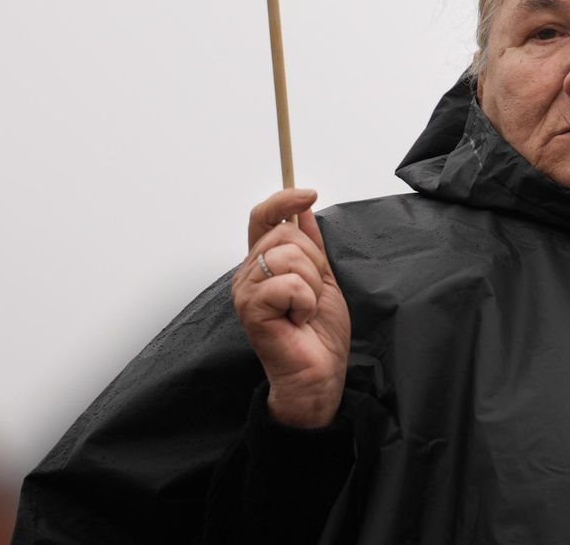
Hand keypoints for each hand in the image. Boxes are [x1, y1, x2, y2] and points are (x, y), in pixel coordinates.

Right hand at [232, 188, 350, 427]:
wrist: (319, 375)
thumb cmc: (319, 335)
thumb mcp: (323, 278)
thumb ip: (312, 245)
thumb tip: (304, 210)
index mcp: (263, 265)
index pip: (262, 217)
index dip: (283, 200)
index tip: (310, 193)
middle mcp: (248, 274)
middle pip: (284, 236)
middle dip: (314, 263)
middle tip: (312, 295)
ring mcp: (246, 291)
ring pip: (289, 258)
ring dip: (312, 285)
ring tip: (304, 310)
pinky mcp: (250, 309)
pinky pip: (289, 284)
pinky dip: (305, 302)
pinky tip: (298, 321)